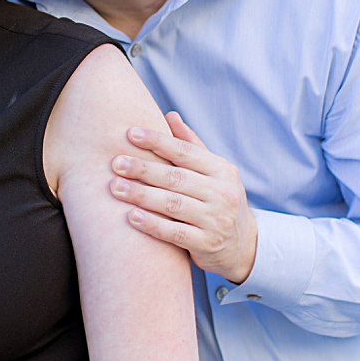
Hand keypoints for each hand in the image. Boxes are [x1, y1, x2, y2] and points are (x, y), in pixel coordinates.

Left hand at [110, 111, 257, 283]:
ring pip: (172, 204)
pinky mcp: (207, 244)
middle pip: (176, 177)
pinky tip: (131, 216)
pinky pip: (174, 233)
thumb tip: (170, 115)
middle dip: (143, 169)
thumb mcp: (214, 171)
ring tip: (115, 188)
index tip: (130, 133)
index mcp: (222, 170)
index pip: (186, 151)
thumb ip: (192, 145)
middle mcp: (222, 193)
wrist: (244, 245)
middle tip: (116, 163)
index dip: (158, 141)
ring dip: (141, 195)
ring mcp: (215, 220)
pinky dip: (152, 224)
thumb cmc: (219, 200)